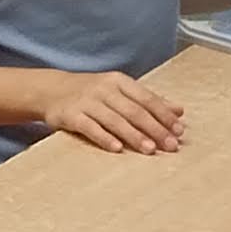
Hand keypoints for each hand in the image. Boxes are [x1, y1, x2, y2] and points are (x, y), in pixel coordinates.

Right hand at [37, 71, 188, 153]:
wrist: (51, 90)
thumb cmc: (92, 93)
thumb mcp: (120, 90)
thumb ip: (148, 100)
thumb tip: (179, 110)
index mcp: (119, 82)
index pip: (146, 98)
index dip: (164, 115)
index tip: (179, 131)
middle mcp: (104, 89)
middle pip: (133, 110)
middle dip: (154, 128)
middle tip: (170, 145)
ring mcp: (87, 102)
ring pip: (114, 120)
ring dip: (134, 135)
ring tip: (150, 150)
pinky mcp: (71, 115)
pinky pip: (89, 127)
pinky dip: (104, 138)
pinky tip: (117, 149)